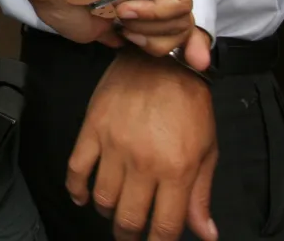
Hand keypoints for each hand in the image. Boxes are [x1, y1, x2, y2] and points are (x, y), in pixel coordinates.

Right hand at [16, 0, 208, 68]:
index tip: (197, 63)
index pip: (177, 25)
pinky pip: (180, 1)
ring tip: (121, 14)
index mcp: (139, 0)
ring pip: (184, 17)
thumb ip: (121, 36)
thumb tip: (128, 44)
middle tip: (127, 32)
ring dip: (149, 26)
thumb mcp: (92, 30)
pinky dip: (153, 14)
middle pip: (183, 26)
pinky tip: (127, 7)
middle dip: (154, 41)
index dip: (189, 46)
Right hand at [67, 50, 218, 240]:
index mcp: (176, 170)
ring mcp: (114, 146)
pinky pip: (76, 168)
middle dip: (128, 235)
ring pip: (102, 198)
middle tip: (129, 235)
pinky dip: (76, 189)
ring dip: (106, 213)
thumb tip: (205, 233)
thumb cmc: (190, 105)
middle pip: (128, 218)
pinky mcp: (93, 129)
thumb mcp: (207, 150)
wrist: (163, 61)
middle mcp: (144, 162)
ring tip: (113, 212)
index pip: (164, 226)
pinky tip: (82, 197)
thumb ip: (201, 194)